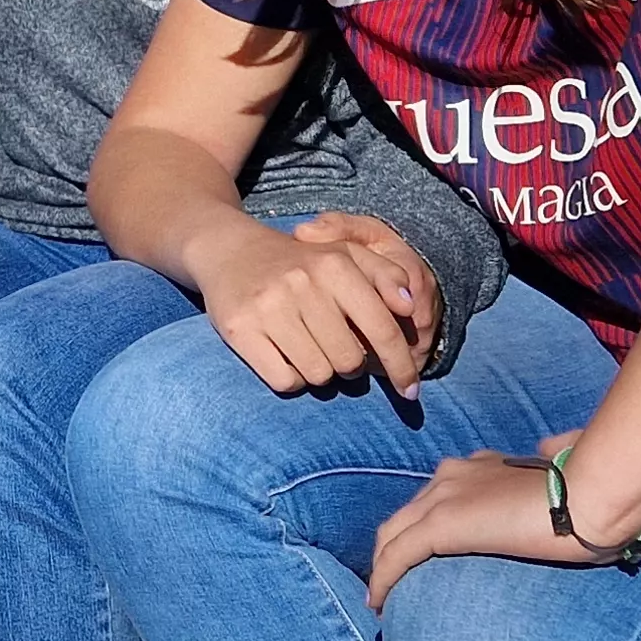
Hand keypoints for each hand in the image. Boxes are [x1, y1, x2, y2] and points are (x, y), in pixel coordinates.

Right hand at [186, 213, 434, 395]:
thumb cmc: (299, 261)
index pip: (382, 329)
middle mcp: (303, 284)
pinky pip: (284, 381)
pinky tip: (283, 355)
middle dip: (348, 364)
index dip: (402, 366)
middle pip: (350, 362)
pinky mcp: (239, 329)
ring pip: (318, 376)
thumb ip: (385, 275)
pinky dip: (290, 378)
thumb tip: (409, 307)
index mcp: (335, 264)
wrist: (229, 250)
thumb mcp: (345, 254)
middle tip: (332, 346)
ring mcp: (269, 307)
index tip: (410, 390)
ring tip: (306, 346)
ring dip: (318, 372)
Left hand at [366, 430, 613, 610]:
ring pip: (392, 533)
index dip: (422, 524)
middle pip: (405, 514)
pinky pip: (398, 555)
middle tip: (390, 581)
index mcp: (482, 466)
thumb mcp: (564, 467)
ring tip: (382, 599)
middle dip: (391, 547)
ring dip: (382, 566)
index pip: (437, 496)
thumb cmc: (590, 490)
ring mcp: (446, 496)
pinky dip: (383, 579)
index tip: (422, 550)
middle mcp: (455, 474)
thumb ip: (549, 456)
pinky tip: (377, 603)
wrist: (590, 495)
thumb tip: (547, 446)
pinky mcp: (442, 523)